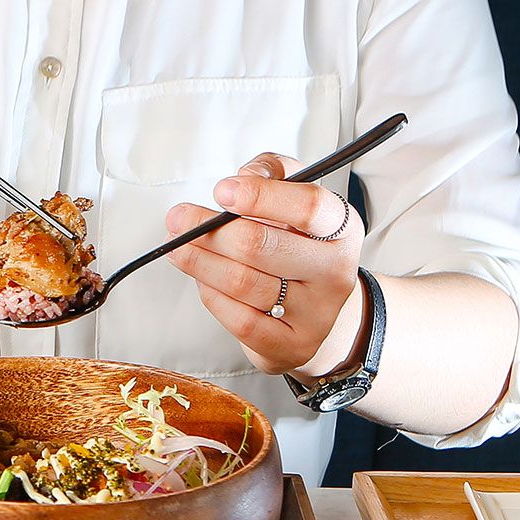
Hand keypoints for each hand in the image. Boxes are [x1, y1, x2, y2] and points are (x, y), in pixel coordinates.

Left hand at [165, 153, 364, 374]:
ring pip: (242, 283)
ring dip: (199, 261)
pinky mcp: (289, 346)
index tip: (222, 191)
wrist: (328, 319)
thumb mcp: (300, 204)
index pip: (307, 206)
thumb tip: (245, 175)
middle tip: (179, 219)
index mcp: (342, 230)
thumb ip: (276, 173)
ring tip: (177, 247)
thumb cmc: (304, 251)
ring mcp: (314, 314)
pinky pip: (238, 318)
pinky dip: (211, 294)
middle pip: (261, 246)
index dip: (261, 195)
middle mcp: (334, 272)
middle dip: (209, 230)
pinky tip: (201, 278)